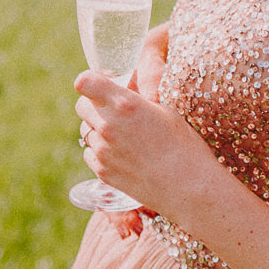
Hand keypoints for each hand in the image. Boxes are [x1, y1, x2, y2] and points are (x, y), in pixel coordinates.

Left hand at [102, 23, 171, 237]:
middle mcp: (108, 125)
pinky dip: (100, 152)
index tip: (100, 84)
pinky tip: (123, 155)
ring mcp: (102, 151)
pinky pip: (90, 154)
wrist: (188, 187)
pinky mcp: (102, 172)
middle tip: (112, 109)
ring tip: (122, 136)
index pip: (85, 82)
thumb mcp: (166, 110)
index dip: (90, 81)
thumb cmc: (184, 145)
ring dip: (98, 128)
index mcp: (125, 104)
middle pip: (81, 106)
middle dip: (93, 104)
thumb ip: (140, 99)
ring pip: (85, 131)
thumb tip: (127, 90)